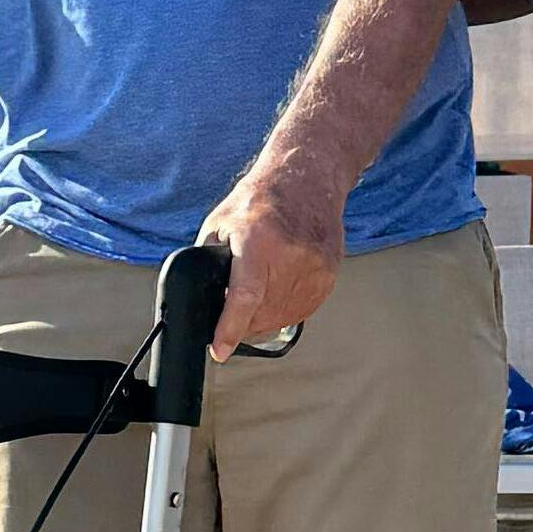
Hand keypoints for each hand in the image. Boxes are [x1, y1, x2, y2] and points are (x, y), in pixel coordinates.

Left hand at [196, 159, 344, 356]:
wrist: (307, 181)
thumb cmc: (261, 200)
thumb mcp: (219, 223)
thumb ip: (209, 262)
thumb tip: (203, 299)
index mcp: (258, 241)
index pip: (245, 297)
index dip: (230, 328)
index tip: (219, 350)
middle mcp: (290, 256)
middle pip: (261, 315)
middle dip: (240, 322)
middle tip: (232, 311)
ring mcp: (314, 268)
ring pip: (281, 318)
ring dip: (262, 318)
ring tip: (256, 293)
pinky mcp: (329, 276)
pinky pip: (301, 312)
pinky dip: (283, 311)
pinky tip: (276, 292)